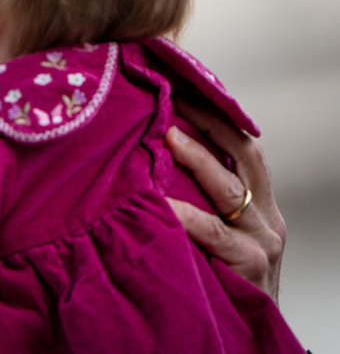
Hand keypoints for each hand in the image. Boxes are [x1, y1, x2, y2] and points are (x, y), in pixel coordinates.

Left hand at [165, 101, 285, 302]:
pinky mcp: (251, 265)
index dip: (215, 112)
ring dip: (196, 156)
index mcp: (258, 201)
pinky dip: (186, 215)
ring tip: (165, 134)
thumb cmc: (221, 278)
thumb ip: (197, 199)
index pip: (241, 142)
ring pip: (230, 186)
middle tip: (170, 95)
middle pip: (242, 150)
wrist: (249, 336)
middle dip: (207, 119)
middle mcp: (265, 214)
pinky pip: (214, 233)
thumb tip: (148, 155)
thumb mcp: (216, 232)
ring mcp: (262, 239)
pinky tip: (162, 203)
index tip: (182, 84)